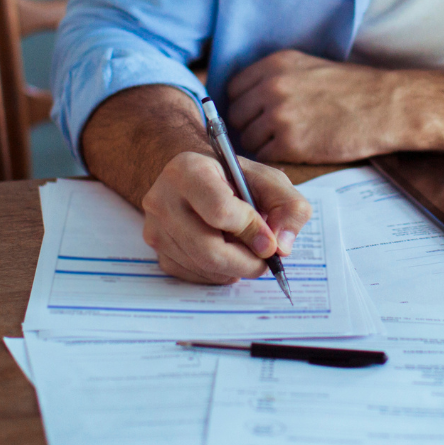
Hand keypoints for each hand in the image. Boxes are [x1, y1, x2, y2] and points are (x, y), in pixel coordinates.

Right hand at [141, 151, 311, 284]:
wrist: (198, 179)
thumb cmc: (235, 179)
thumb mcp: (269, 181)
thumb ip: (288, 207)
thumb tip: (282, 246)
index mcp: (188, 170)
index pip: (220, 211)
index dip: (251, 231)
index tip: (270, 243)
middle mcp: (162, 198)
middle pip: (207, 248)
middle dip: (245, 262)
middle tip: (265, 261)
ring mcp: (155, 226)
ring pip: (201, 265)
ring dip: (233, 268)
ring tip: (246, 252)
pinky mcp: (156, 249)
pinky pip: (192, 274)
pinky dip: (217, 273)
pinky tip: (227, 255)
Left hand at [227, 50, 398, 162]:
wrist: (387, 106)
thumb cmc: (355, 89)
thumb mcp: (309, 67)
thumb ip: (276, 77)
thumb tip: (250, 97)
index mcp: (276, 65)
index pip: (234, 89)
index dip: (243, 105)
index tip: (255, 115)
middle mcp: (272, 86)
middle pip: (237, 115)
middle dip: (250, 127)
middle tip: (270, 135)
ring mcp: (280, 115)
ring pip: (248, 139)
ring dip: (263, 145)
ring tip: (288, 143)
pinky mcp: (291, 143)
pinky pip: (265, 156)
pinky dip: (277, 158)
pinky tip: (297, 152)